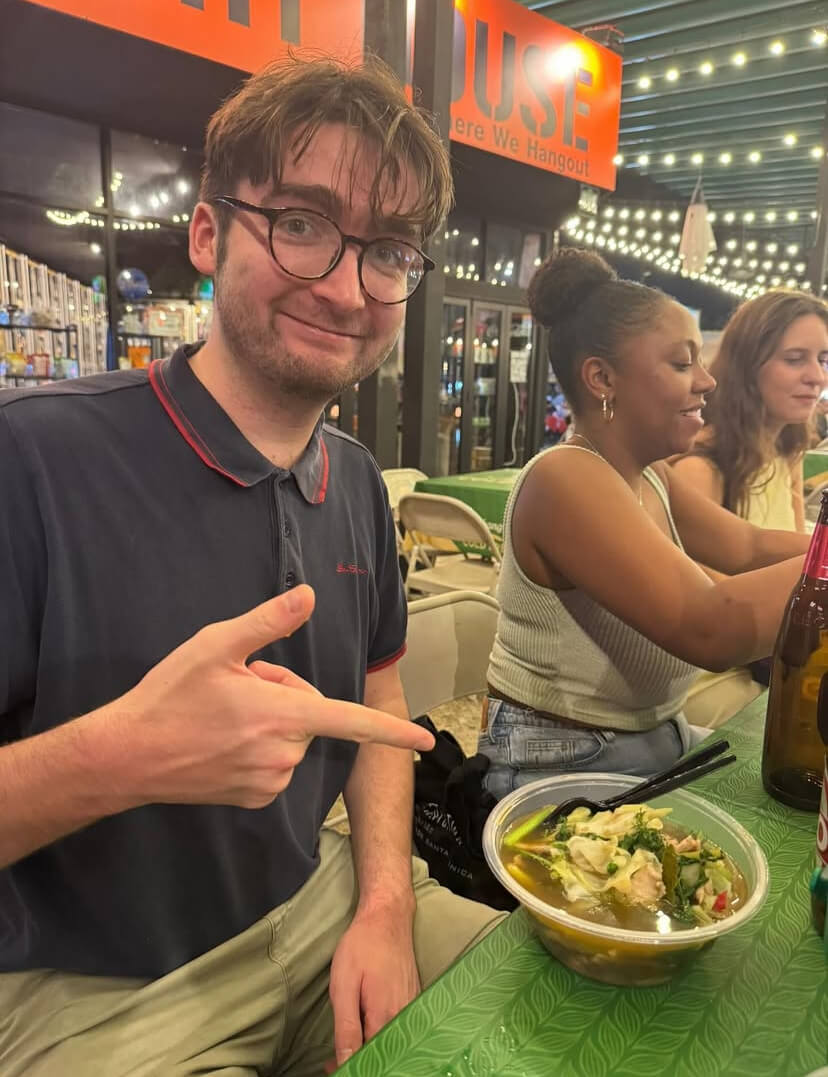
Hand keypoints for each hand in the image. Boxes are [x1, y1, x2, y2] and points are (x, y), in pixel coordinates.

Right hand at [89, 585, 433, 808]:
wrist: (127, 755)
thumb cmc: (170, 696)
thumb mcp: (216, 645)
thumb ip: (269, 621)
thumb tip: (309, 595)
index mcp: (281, 715)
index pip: (350, 721)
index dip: (392, 732)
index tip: (425, 743)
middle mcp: (283, 753)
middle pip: (308, 713)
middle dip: (282, 695)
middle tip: (237, 687)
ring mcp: (268, 781)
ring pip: (290, 739)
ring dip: (269, 722)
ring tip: (222, 716)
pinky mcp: (254, 798)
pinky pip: (275, 764)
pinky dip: (258, 749)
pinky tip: (221, 741)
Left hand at [328, 905, 419, 1068]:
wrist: (388, 916)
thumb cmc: (362, 946)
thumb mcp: (344, 985)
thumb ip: (347, 1028)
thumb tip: (346, 1063)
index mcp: (384, 1018)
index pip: (371, 1060)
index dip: (350, 1067)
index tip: (330, 1066)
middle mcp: (404, 1018)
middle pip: (385, 1054)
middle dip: (361, 1060)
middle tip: (335, 1059)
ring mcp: (412, 1008)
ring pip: (393, 1042)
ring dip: (372, 1049)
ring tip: (350, 1044)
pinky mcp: (415, 999)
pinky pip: (401, 1028)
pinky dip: (384, 1036)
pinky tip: (369, 1031)